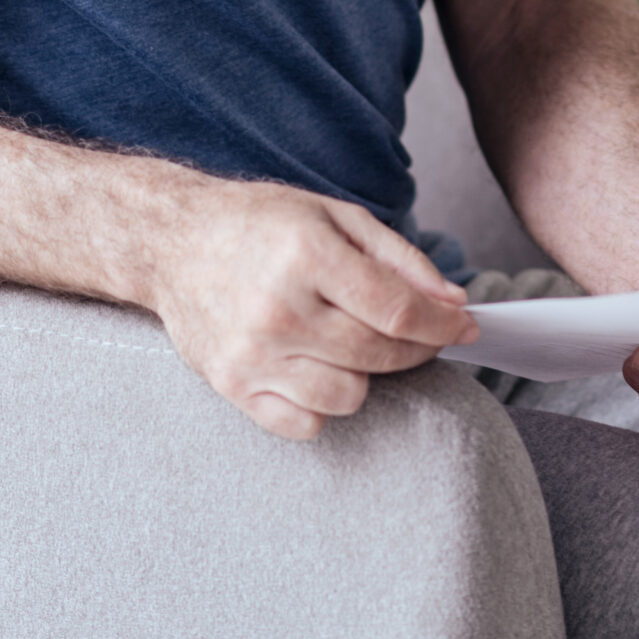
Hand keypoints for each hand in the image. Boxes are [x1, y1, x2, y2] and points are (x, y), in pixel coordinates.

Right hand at [150, 180, 478, 441]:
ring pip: (348, 397)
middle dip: (419, 348)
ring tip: (358, 345)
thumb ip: (398, 257)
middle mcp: (279, 309)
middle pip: (378, 354)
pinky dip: (324, 405)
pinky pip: (304, 424)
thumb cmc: (259, 222)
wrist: (173, 241)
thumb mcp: (334, 214)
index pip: (397, 309)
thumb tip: (453, 301)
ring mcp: (252, 354)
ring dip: (369, 376)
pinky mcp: (232, 386)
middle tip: (427, 333)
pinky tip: (320, 369)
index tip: (465, 325)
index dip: (442, 323)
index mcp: (307, 255)